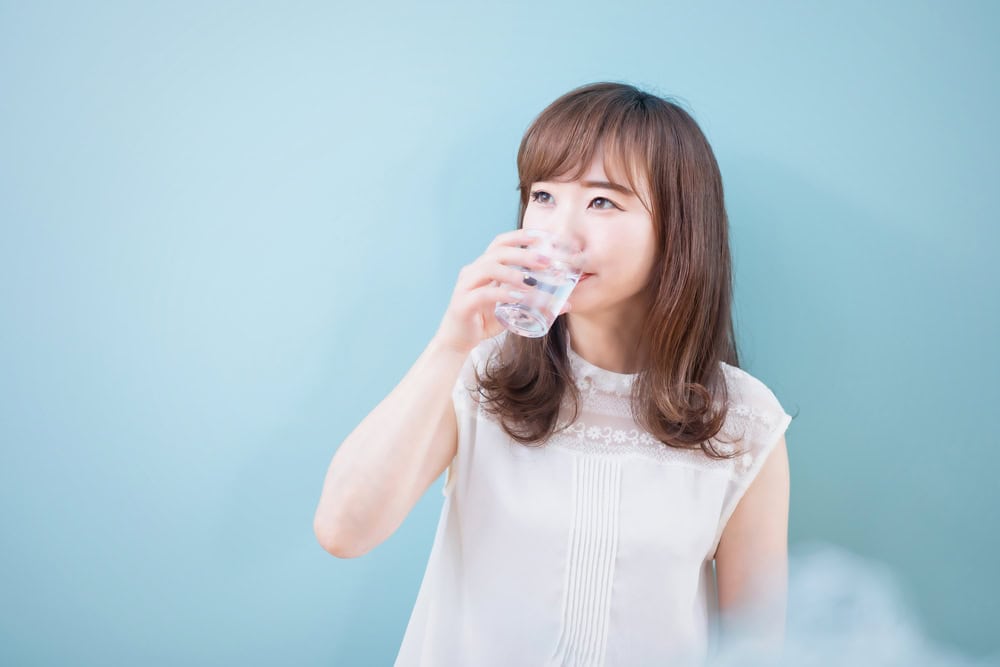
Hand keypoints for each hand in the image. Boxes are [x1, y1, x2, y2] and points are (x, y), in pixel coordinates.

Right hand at [432, 228, 569, 353]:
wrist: (457, 341)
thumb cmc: (484, 320)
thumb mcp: (509, 305)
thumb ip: (528, 298)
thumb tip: (564, 300)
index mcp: (483, 267)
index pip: (500, 243)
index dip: (520, 236)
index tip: (542, 237)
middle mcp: (472, 271)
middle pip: (498, 252)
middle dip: (523, 254)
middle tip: (545, 263)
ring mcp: (465, 286)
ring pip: (489, 269)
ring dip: (513, 273)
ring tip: (532, 282)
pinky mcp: (463, 304)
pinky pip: (484, 294)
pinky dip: (502, 294)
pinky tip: (518, 298)